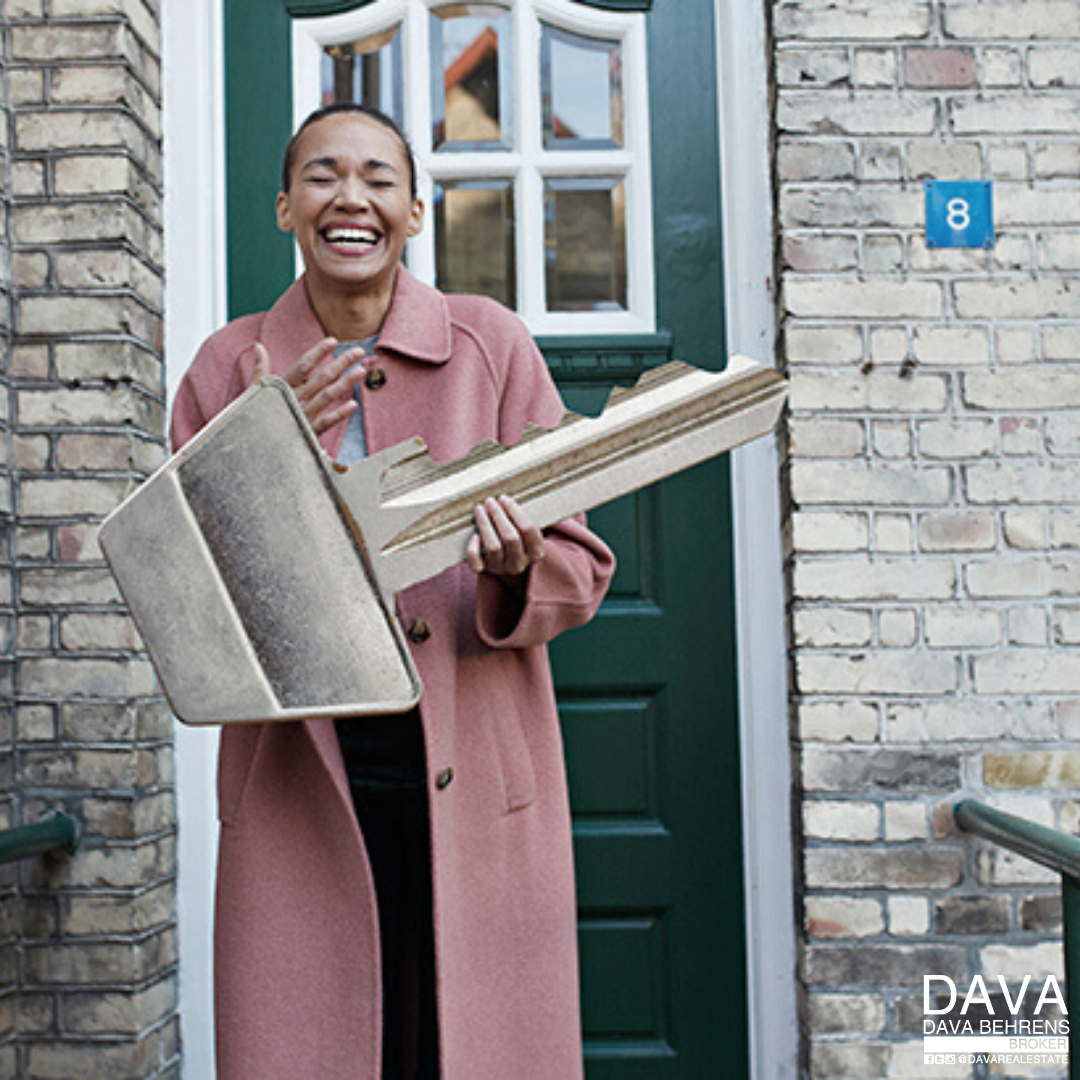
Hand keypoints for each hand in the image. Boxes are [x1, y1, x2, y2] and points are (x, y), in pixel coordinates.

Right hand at [251, 339, 366, 434]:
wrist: (250, 445)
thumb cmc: (253, 415)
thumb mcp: (255, 390)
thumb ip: (260, 368)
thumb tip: (258, 345)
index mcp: (282, 387)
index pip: (303, 365)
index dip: (318, 352)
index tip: (332, 341)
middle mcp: (294, 399)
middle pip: (321, 378)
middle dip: (341, 363)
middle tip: (358, 351)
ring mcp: (302, 415)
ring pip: (327, 396)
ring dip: (345, 383)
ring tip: (361, 371)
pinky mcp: (307, 432)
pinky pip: (326, 422)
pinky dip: (339, 414)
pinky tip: (354, 405)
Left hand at [467, 495, 544, 585]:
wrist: (506, 562)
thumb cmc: (517, 540)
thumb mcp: (525, 532)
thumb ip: (519, 519)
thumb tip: (504, 500)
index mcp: (535, 552)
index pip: (528, 530)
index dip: (515, 512)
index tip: (505, 499)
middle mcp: (520, 563)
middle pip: (511, 538)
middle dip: (498, 516)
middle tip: (490, 502)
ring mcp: (502, 569)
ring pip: (493, 548)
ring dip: (485, 525)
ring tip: (480, 509)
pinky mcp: (485, 571)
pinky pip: (477, 564)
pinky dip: (473, 549)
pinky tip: (474, 535)